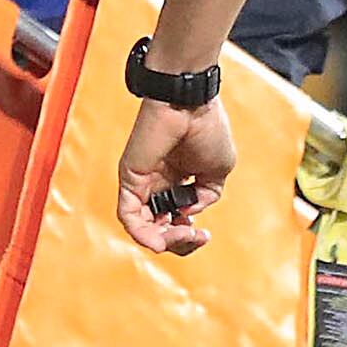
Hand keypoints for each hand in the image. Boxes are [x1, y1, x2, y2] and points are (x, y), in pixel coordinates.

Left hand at [115, 95, 236, 255]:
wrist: (192, 105)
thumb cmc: (207, 128)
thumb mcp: (218, 171)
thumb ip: (205, 196)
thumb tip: (187, 213)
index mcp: (177, 183)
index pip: (175, 221)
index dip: (188, 236)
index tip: (204, 234)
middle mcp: (157, 185)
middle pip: (158, 229)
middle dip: (178, 242)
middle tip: (195, 236)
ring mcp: (142, 183)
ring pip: (141, 227)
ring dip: (164, 240)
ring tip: (184, 234)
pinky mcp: (130, 179)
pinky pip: (128, 214)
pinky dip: (142, 233)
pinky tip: (159, 241)